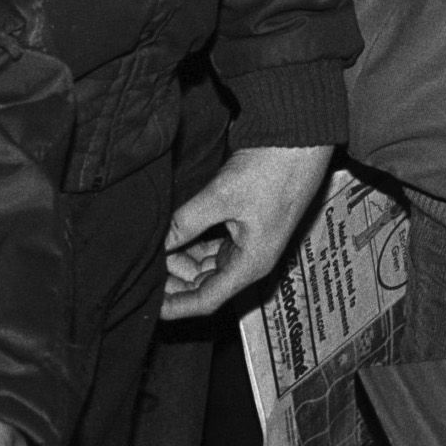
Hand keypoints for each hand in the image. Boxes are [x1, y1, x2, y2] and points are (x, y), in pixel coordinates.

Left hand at [161, 143, 332, 317]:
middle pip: (203, 285)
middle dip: (174, 279)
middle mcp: (250, 259)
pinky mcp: (245, 225)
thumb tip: (154, 245)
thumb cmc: (273, 169)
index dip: (174, 306)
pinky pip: (212, 246)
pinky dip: (192, 242)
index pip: (205, 301)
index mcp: (251, 263)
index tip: (146, 302)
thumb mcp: (221, 197)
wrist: (301, 138)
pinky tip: (174, 232)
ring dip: (180, 259)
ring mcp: (249, 243)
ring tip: (157, 244)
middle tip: (145, 264)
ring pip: (205, 265)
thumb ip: (184, 224)